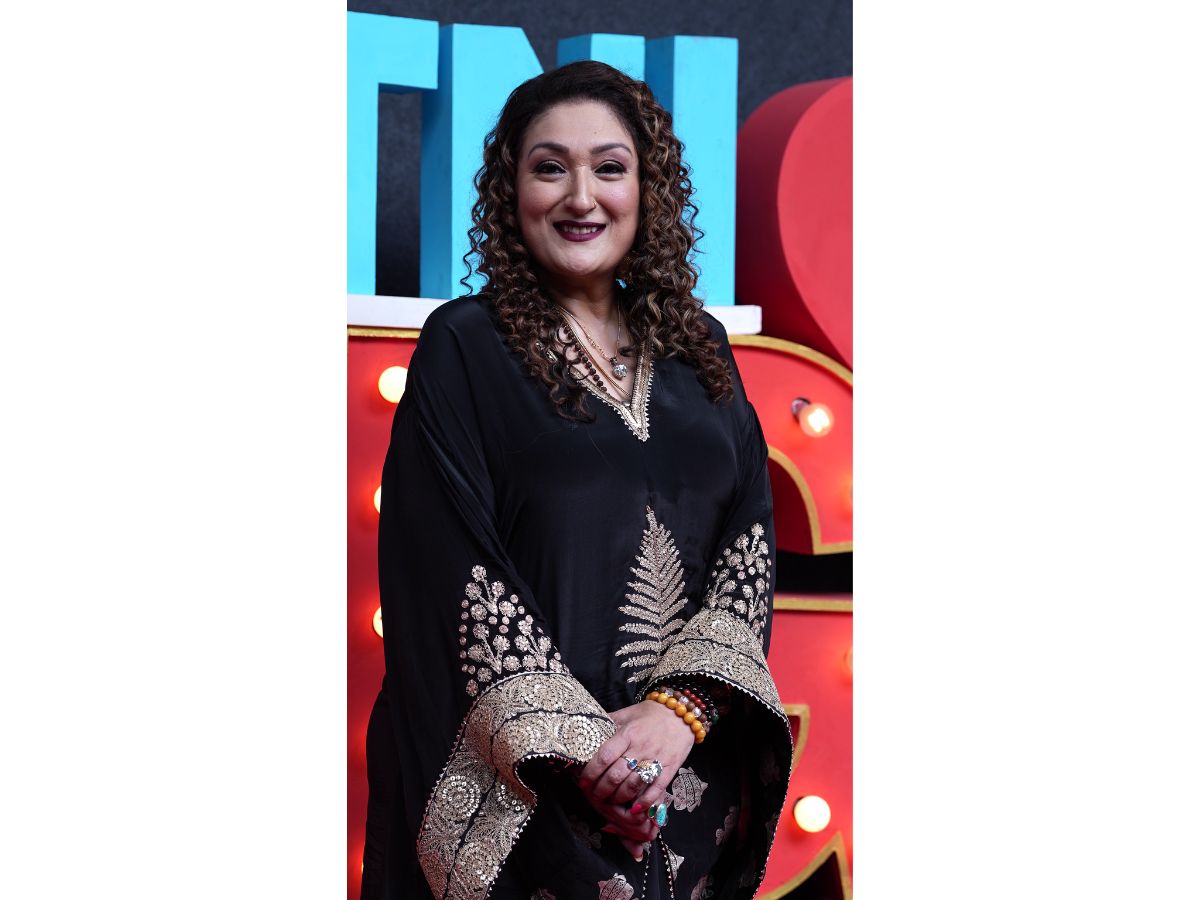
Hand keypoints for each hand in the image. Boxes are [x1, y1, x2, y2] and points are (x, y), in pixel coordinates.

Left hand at [576, 699, 695, 858]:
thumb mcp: (627, 714)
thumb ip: (609, 723)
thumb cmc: (651, 714)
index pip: (605, 756)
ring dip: (619, 798)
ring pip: (633, 785)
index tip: (583, 781)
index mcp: (628, 733)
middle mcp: (641, 747)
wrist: (682, 714)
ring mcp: (656, 759)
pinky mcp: (670, 768)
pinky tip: (634, 809)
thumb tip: (586, 730)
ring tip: (610, 801)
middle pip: (616, 775)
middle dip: (602, 789)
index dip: (591, 772)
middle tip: (594, 795)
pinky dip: (644, 802)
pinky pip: (656, 789)